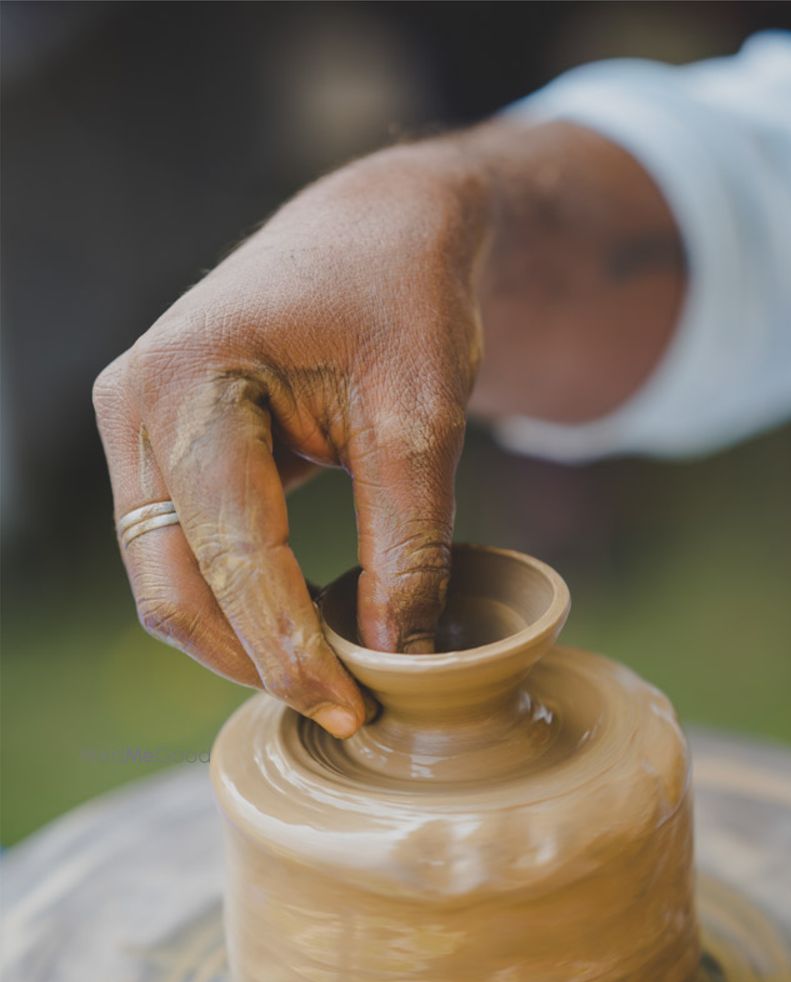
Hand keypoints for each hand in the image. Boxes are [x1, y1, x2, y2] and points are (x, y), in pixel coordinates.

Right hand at [94, 141, 488, 735]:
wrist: (378, 234)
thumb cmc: (404, 297)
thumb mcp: (422, 417)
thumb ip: (407, 543)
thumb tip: (399, 660)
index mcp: (189, 378)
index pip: (230, 552)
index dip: (289, 646)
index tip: (354, 707)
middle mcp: (137, 405)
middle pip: (172, 584)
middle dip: (256, 661)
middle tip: (347, 708)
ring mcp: (138, 431)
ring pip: (167, 582)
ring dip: (241, 643)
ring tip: (335, 676)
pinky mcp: (161, 454)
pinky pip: (181, 557)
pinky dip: (237, 606)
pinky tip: (306, 629)